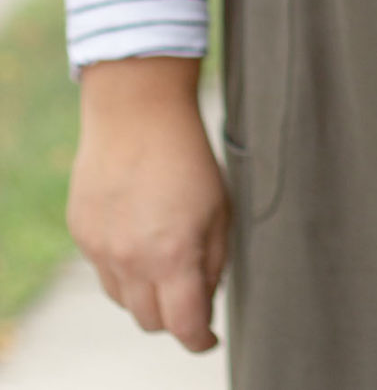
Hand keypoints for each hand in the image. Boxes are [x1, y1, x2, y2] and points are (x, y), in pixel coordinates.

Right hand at [68, 57, 230, 352]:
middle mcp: (132, 260)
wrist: (137, 110)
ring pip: (124, 301)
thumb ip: (214, 261)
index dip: (200, 340)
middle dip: (173, 316)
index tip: (208, 337)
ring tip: (163, 256)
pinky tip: (138, 232)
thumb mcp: (219, 208)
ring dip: (146, 294)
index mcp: (173, 255)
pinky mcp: (81, 234)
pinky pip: (103, 270)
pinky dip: (123, 266)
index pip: (184, 326)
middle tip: (189, 292)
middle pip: (150, 321)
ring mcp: (101, 249)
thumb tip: (205, 299)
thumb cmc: (187, 155)